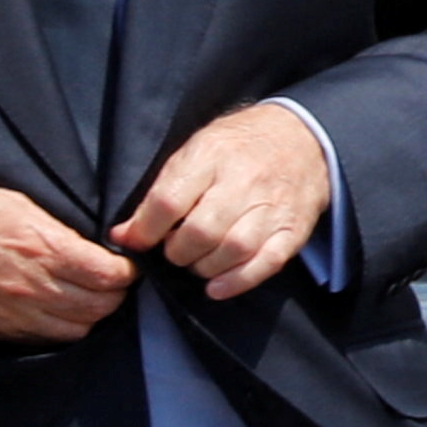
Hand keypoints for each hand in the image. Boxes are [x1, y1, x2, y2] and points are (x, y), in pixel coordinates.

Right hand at [0, 180, 134, 340]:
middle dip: (113, 296)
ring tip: (86, 300)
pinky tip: (57, 314)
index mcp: (43, 249)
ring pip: (76, 329)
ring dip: (89, 317)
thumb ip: (58, 231)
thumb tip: (90, 247)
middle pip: (99, 307)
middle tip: (111, 284)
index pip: (108, 275)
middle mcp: (33, 287)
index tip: (124, 267)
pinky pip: (43, 340)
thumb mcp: (16, 204)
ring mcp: (13, 314)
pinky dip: (59, 330)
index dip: (125, 272)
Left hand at [111, 101, 333, 299]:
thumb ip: (161, 191)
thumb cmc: (237, 148)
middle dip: (176, 252)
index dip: (145, 230)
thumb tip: (124, 235)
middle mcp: (245, 181)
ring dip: (204, 267)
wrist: (302, 138)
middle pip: (201, 231)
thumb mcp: (194, 151)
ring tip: (196, 262)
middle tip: (173, 250)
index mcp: (211, 155)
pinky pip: (267, 263)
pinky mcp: (293, 230)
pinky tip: (217, 287)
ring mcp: (272, 208)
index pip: (169, 202)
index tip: (134, 240)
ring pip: (233, 250)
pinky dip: (239, 281)